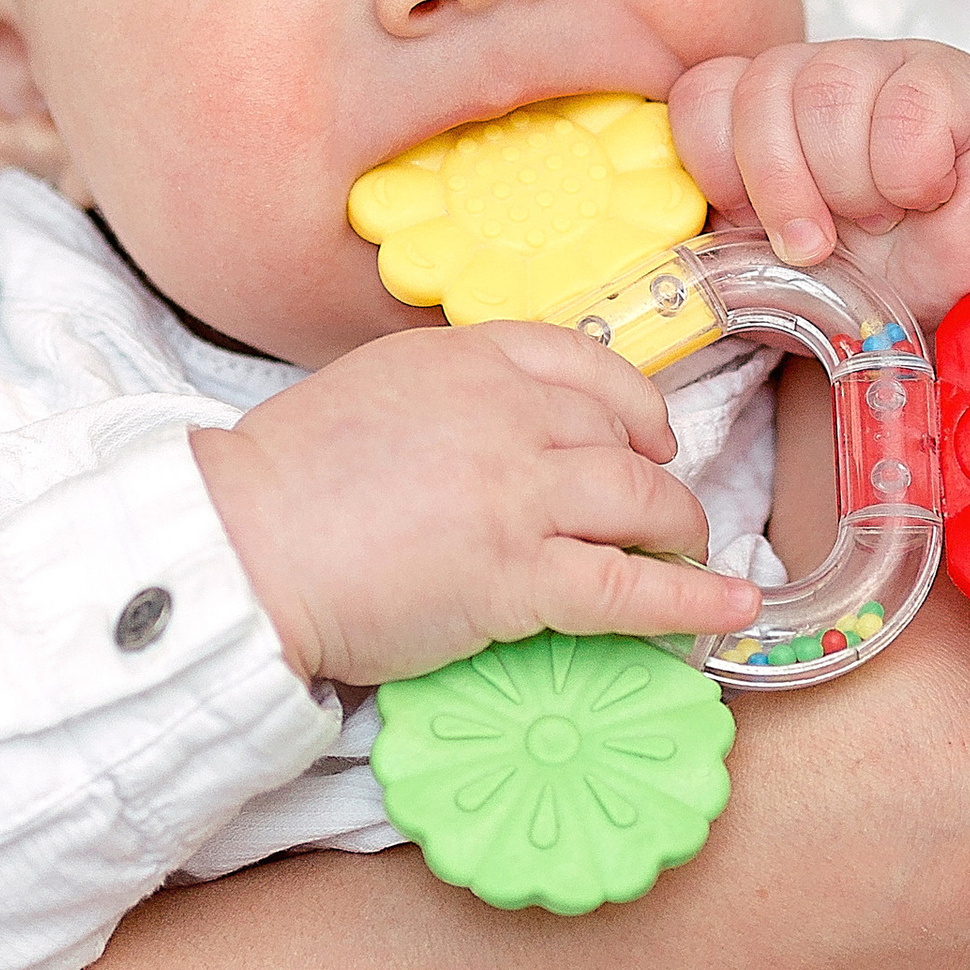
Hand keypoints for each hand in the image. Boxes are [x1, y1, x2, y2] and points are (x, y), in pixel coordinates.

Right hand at [194, 322, 753, 684]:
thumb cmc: (286, 479)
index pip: (585, 363)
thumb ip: (451, 395)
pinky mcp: (518, 578)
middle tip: (657, 507)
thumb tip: (511, 427)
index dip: (631, 404)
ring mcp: (517, 494)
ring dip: (678, 531)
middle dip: (655, 473)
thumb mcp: (374, 390)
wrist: (239, 548)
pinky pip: (630, 587)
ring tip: (687, 554)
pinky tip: (731, 612)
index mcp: (466, 357)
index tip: (644, 435)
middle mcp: (506, 412)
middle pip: (623, 436)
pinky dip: (692, 601)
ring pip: (641, 502)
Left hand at [670, 38, 969, 330]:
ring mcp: (884, 62)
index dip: (716, 165)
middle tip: (820, 243)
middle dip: (784, 189)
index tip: (748, 220)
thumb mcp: (777, 273)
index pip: (702, 94)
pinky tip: (930, 195)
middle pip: (763, 91)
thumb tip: (678, 260)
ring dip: (853, 188)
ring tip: (883, 216)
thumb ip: (724, 252)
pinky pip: (907, 115)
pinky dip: (913, 178)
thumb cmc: (875, 271)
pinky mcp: (952, 77)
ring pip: (831, 96)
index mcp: (761, 106)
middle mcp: (815, 70)